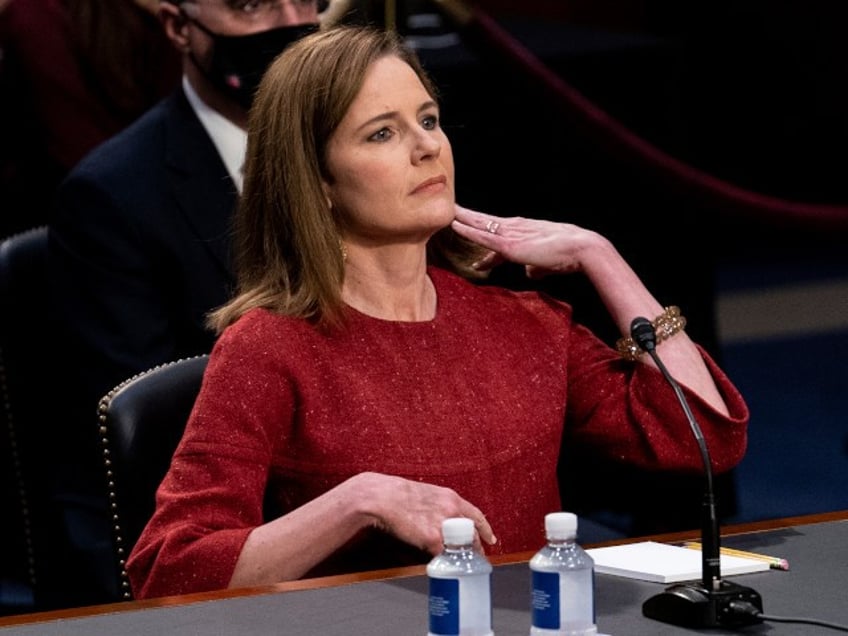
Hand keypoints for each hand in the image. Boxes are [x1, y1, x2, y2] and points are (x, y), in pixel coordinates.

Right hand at [353, 472, 496, 555]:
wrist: (384, 497)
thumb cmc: (399, 495)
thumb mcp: (427, 494)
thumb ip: (439, 506)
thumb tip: (444, 519)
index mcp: (450, 498)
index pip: (476, 515)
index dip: (485, 529)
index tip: (490, 539)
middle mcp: (451, 510)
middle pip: (472, 534)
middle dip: (475, 548)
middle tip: (475, 557)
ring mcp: (444, 525)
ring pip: (462, 547)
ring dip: (463, 558)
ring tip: (461, 565)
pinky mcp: (433, 539)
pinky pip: (445, 556)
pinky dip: (445, 562)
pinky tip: (443, 565)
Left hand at [451, 204, 597, 278]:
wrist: (581, 250)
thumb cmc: (569, 256)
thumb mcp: (547, 264)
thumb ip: (535, 267)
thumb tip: (529, 273)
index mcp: (524, 231)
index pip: (498, 233)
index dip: (481, 233)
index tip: (468, 231)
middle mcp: (516, 228)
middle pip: (486, 221)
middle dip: (469, 217)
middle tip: (452, 211)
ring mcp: (512, 234)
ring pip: (481, 224)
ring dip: (463, 219)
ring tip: (447, 212)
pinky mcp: (510, 244)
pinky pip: (483, 235)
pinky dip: (468, 230)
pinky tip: (455, 225)